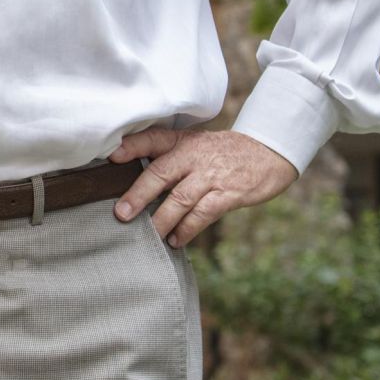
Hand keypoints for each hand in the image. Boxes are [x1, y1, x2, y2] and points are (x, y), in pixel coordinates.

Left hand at [110, 128, 298, 247]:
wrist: (268, 152)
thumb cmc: (222, 153)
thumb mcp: (195, 144)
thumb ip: (170, 157)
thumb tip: (135, 178)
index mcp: (181, 140)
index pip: (151, 139)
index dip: (131, 147)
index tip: (111, 157)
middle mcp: (193, 155)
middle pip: (160, 173)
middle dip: (138, 194)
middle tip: (121, 214)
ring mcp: (211, 175)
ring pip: (180, 198)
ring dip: (162, 219)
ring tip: (149, 235)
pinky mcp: (229, 194)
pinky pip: (203, 214)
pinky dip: (188, 229)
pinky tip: (176, 240)